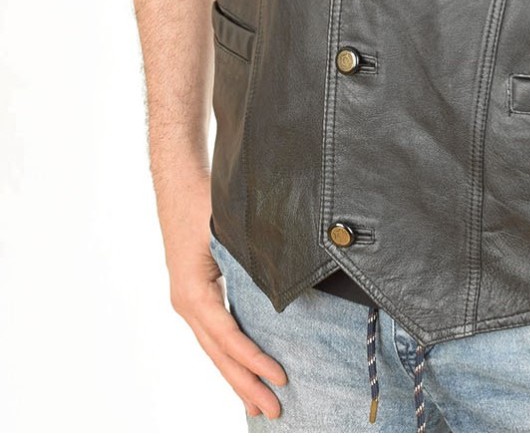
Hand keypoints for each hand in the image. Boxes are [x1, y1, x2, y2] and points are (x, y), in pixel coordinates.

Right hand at [162, 184, 287, 419]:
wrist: (179, 183)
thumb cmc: (205, 202)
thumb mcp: (229, 230)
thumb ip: (252, 260)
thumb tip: (284, 285)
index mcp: (193, 292)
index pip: (228, 336)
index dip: (254, 359)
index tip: (280, 377)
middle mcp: (187, 303)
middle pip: (219, 354)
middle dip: (247, 385)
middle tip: (274, 412)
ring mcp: (188, 302)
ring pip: (215, 349)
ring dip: (238, 377)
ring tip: (261, 405)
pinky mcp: (195, 296)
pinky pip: (214, 334)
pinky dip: (230, 356)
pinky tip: (245, 370)